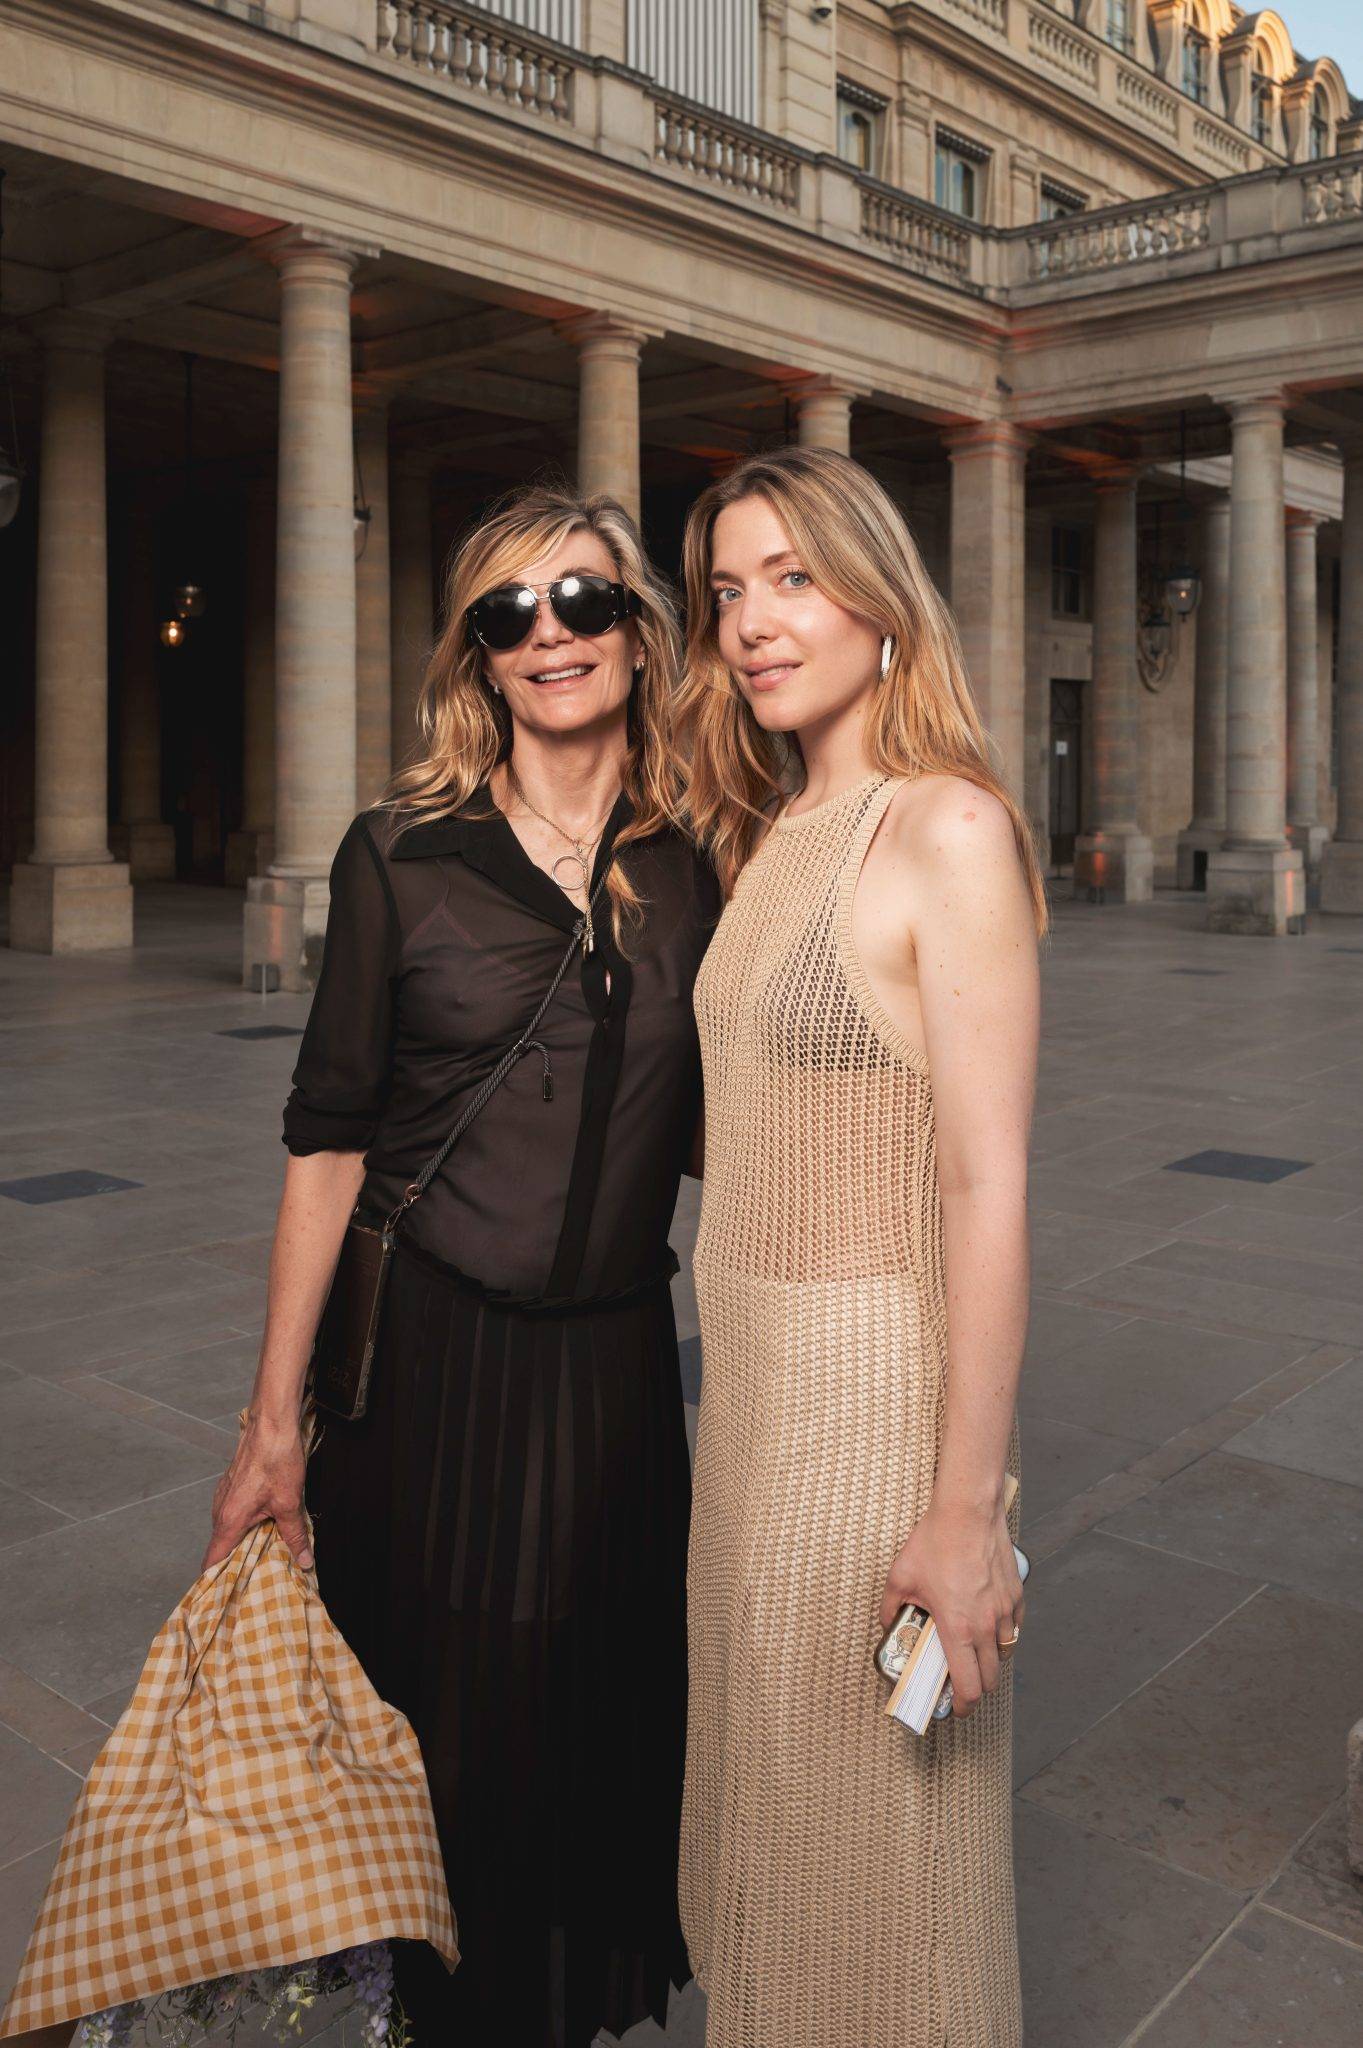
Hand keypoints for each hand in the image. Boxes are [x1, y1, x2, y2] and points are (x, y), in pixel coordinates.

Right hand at [201, 1410, 310, 1574]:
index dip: (215, 1582)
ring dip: (244, 1544)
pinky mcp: (233, 1487)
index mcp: (229, 1520)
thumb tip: (303, 1561)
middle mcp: (220, 1510)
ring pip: (230, 1531)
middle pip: (222, 1548)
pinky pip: (235, 1515)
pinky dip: (247, 1526)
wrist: (271, 1424)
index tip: (224, 1599)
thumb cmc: (276, 1459)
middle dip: (236, 1566)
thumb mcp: (289, 1503)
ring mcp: (224, 1497)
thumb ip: (294, 1536)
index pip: (212, 1562)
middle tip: (254, 1582)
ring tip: (264, 1558)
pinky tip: (266, 1528)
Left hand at [879, 1496, 1023, 1718]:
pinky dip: (1005, 1634)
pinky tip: (990, 1625)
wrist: (968, 1511)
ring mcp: (1004, 1610)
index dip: (963, 1706)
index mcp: (957, 1629)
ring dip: (992, 1662)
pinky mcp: (1016, 1594)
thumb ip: (891, 1608)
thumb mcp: (900, 1577)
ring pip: (1006, 1652)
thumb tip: (888, 1624)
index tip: (955, 1709)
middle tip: (961, 1684)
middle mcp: (986, 1626)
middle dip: (976, 1688)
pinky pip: (1015, 1626)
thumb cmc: (935, 1542)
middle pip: (991, 1678)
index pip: (969, 1686)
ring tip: (974, 1654)